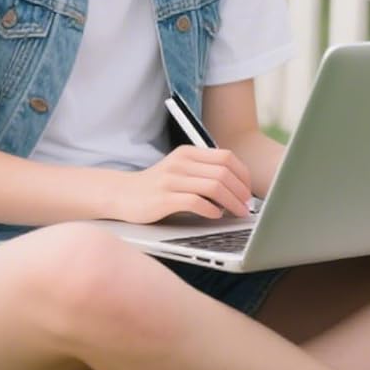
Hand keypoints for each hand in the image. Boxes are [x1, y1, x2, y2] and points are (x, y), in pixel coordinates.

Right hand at [106, 147, 252, 224]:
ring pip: (214, 187)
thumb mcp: (180, 170)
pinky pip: (196, 202)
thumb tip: (238, 187)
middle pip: (223, 173)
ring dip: (231, 203)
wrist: (122, 194)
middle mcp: (180, 163)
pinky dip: (211, 210)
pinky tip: (215, 215)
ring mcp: (171, 180)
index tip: (248, 191)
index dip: (243, 175)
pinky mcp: (163, 198)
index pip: (227, 157)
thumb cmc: (157, 186)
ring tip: (237, 213)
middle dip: (241, 192)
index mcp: (187, 153)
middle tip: (246, 207)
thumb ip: (203, 172)